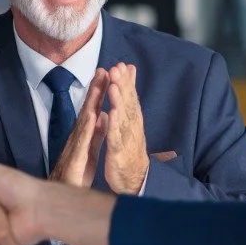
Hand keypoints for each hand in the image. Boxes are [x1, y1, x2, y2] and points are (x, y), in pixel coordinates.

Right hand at [49, 68, 109, 187]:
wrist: (66, 195)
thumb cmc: (77, 174)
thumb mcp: (90, 150)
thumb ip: (96, 133)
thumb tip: (102, 116)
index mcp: (85, 135)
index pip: (93, 109)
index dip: (100, 92)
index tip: (108, 73)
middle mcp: (79, 137)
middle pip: (88, 109)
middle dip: (96, 89)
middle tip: (104, 68)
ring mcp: (76, 147)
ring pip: (85, 120)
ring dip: (92, 101)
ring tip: (99, 84)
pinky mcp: (76, 160)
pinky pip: (83, 142)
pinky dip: (89, 128)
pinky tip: (94, 115)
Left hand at [104, 63, 148, 193]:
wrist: (134, 179)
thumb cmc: (130, 150)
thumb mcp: (130, 127)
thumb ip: (129, 107)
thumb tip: (128, 87)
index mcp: (132, 121)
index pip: (130, 98)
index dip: (126, 81)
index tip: (122, 64)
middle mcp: (132, 128)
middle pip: (128, 103)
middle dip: (123, 85)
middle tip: (118, 68)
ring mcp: (126, 140)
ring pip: (122, 118)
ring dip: (119, 101)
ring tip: (114, 86)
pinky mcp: (119, 153)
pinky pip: (116, 138)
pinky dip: (114, 126)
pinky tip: (111, 114)